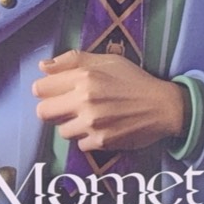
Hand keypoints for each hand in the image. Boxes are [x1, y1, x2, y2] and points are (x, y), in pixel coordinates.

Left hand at [33, 50, 187, 151]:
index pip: (39, 89)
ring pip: (61, 131)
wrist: (164, 106)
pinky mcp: (101, 141)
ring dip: (73, 126)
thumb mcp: (108, 61)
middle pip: (43, 112)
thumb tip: (43, 67)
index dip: (48, 90)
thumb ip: (73, 60)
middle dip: (54, 110)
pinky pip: (80, 144)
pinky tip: (102, 129)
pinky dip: (89, 139)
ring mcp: (92, 123)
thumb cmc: (135, 80)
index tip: (58, 91)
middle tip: (69, 108)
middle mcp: (85, 100)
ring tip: (90, 118)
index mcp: (84, 77)